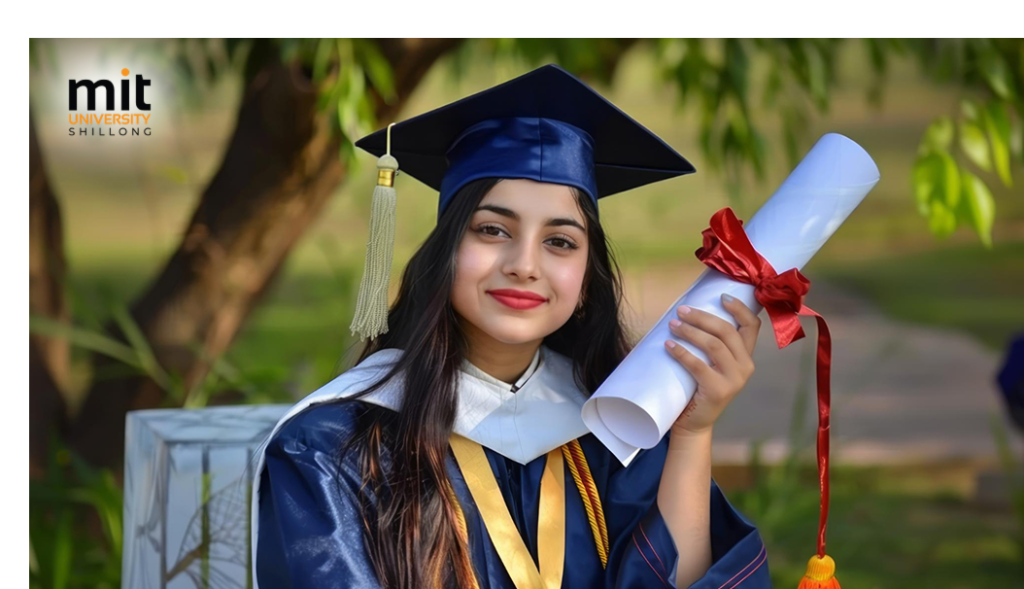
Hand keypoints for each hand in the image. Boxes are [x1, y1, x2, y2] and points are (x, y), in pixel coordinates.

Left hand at [664, 293, 761, 435]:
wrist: (694, 423)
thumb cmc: (698, 386)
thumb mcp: (712, 363)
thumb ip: (711, 343)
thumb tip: (687, 312)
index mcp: (746, 356)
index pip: (752, 326)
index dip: (739, 308)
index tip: (721, 296)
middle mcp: (745, 366)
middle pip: (727, 331)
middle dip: (703, 317)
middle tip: (681, 311)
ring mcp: (734, 380)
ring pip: (714, 345)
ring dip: (690, 331)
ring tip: (673, 325)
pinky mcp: (718, 391)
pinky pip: (698, 365)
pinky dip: (681, 352)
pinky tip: (668, 345)